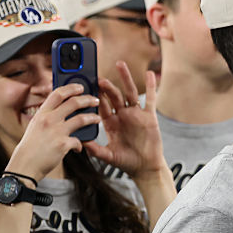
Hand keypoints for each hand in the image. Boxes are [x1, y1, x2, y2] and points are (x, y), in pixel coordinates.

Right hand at [7, 84, 100, 180]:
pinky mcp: (63, 144)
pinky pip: (79, 141)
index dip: (71, 88)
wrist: (24, 166)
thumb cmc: (31, 148)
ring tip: (97, 119)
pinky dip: (80, 145)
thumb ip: (47, 116)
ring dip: (92, 118)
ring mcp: (56, 132)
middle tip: (95, 100)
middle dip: (87, 99)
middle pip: (73, 103)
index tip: (80, 86)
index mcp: (41, 114)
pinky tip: (79, 148)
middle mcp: (48, 120)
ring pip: (81, 119)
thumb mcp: (35, 126)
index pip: (57, 94)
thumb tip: (61, 108)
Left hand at [84, 61, 166, 181]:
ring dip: (125, 79)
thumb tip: (82, 143)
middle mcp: (122, 116)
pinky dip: (150, 86)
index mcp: (111, 123)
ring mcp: (136, 114)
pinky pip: (150, 98)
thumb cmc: (126, 162)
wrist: (145, 167)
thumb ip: (96, 149)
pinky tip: (150, 74)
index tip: (86, 87)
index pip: (101, 106)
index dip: (95, 97)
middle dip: (106, 86)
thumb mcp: (108, 156)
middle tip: (98, 77)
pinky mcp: (149, 116)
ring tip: (120, 64)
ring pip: (129, 93)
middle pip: (113, 96)